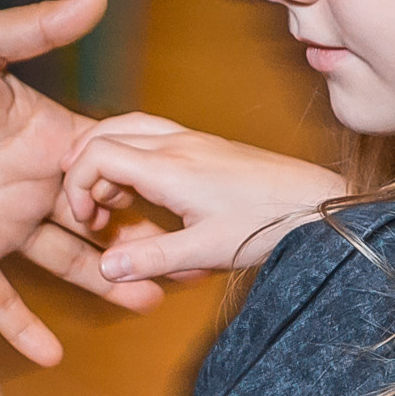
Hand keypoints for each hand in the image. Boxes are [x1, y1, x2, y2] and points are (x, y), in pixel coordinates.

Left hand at [0, 0, 163, 364]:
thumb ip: (30, 28)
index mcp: (40, 135)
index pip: (105, 162)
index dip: (141, 181)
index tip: (179, 199)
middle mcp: (27, 184)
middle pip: (98, 220)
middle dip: (141, 241)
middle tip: (186, 264)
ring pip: (63, 263)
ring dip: (105, 284)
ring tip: (147, 304)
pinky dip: (21, 329)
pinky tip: (53, 357)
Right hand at [59, 114, 347, 282]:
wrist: (318, 203)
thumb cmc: (269, 226)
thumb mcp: (206, 252)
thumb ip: (151, 259)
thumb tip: (104, 268)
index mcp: (170, 166)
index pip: (97, 154)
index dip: (76, 185)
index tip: (85, 220)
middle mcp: (177, 143)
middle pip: (105, 134)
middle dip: (83, 170)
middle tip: (90, 212)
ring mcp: (192, 139)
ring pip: (128, 127)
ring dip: (105, 157)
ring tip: (107, 198)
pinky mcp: (206, 145)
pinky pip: (151, 134)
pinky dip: (129, 154)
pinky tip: (139, 188)